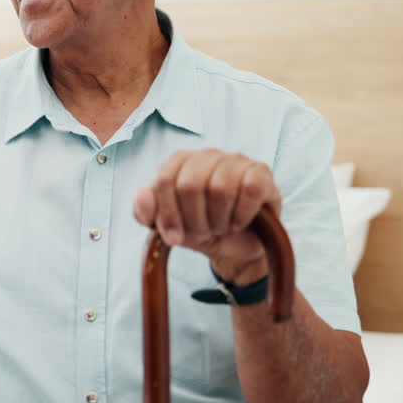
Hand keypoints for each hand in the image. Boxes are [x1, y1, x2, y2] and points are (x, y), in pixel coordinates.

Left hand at [132, 149, 280, 283]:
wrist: (236, 247)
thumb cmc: (201, 230)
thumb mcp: (168, 228)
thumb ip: (146, 213)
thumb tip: (141, 195)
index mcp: (179, 162)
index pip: (164, 179)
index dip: (168, 214)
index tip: (174, 238)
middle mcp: (207, 155)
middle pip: (190, 185)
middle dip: (195, 220)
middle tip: (203, 232)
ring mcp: (236, 160)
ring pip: (221, 188)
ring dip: (219, 220)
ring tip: (221, 227)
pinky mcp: (261, 173)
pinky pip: (250, 190)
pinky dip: (242, 215)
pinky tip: (240, 221)